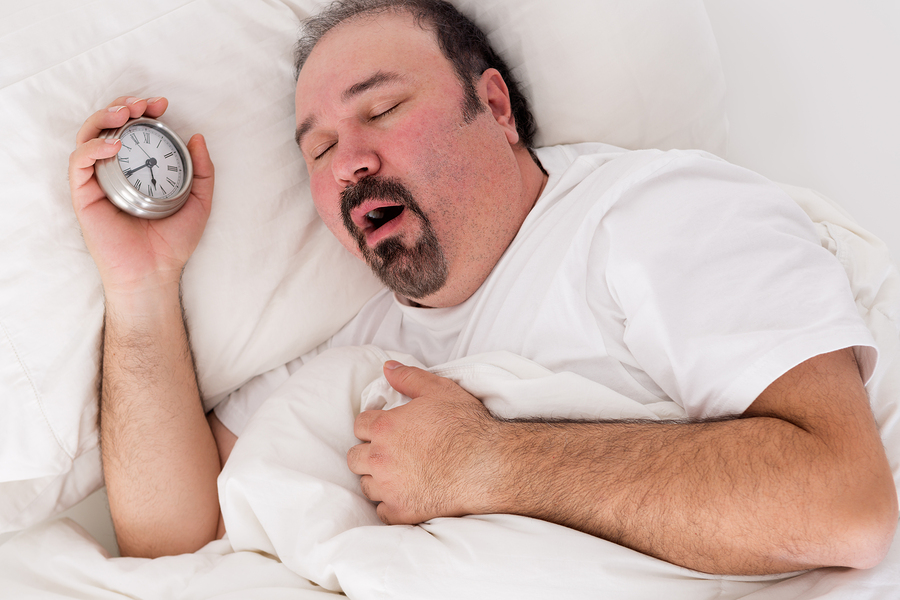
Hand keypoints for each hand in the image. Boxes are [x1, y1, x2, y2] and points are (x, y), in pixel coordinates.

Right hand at [69, 96, 214, 296]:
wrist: (156, 271)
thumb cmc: (173, 242)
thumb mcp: (199, 201)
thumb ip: (203, 171)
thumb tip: (198, 137)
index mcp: (138, 169)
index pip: (133, 130)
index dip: (143, 111)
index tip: (161, 105)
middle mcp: (114, 171)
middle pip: (107, 126)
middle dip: (122, 106)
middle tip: (142, 104)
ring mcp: (97, 181)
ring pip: (88, 136)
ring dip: (103, 118)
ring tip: (124, 113)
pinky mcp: (83, 195)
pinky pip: (79, 163)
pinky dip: (92, 147)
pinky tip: (113, 145)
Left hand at [348, 361, 501, 524]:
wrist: (486, 464)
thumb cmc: (465, 425)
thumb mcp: (439, 390)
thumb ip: (409, 377)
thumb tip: (388, 368)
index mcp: (384, 428)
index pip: (360, 426)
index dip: (373, 426)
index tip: (386, 430)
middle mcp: (380, 459)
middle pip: (355, 457)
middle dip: (368, 453)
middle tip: (389, 452)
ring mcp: (389, 488)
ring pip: (366, 485)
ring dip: (377, 479)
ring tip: (397, 474)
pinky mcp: (401, 512)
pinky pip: (381, 511)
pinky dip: (390, 504)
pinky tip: (405, 495)